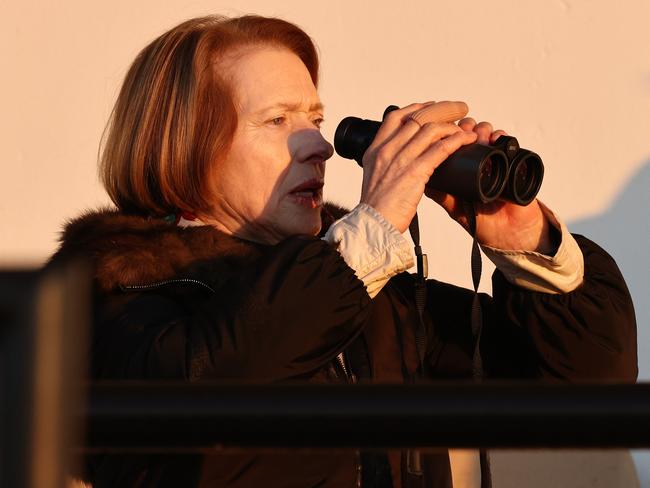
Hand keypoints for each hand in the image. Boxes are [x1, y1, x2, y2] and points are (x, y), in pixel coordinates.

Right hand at [360, 101, 477, 232]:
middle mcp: (387, 150)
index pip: (395, 117)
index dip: (416, 108)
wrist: (373, 225)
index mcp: (375, 150)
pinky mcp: (415, 172)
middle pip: (417, 119)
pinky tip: (466, 140)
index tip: (431, 107)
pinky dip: (457, 140)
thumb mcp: (375, 178)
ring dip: (452, 126)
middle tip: (457, 112)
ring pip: (431, 130)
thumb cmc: (377, 208)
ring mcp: (400, 160)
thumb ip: (387, 164)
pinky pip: (441, 149)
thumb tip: (404, 158)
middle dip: (441, 111)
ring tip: (465, 128)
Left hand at [425, 118, 554, 252]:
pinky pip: (508, 143)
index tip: (443, 132)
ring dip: (482, 129)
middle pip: (469, 133)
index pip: (452, 143)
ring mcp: (496, 160)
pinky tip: (496, 138)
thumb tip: (420, 180)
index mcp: (463, 169)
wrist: (510, 234)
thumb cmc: (484, 223)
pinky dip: (501, 137)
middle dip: (465, 127)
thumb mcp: (457, 208)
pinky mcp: (513, 163)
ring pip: (487, 134)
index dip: (448, 134)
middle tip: (462, 132)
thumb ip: (442, 195)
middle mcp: (479, 161)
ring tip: (479, 136)